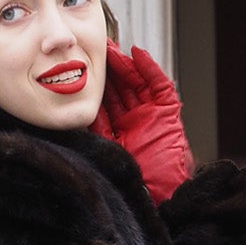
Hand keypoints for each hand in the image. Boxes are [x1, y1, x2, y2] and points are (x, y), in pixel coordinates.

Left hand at [92, 42, 194, 203]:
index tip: (82, 68)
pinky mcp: (168, 114)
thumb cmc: (134, 184)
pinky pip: (159, 86)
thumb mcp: (107, 152)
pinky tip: (137, 54)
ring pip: (137, 83)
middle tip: (96, 49)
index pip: (107, 102)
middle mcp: (136, 122)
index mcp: (120, 133)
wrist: (160, 195)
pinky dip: (149, 69)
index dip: (96, 85)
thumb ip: (97, 129)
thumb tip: (77, 113)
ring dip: (125, 64)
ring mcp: (152, 116)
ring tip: (112, 49)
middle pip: (121, 89)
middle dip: (109, 69)